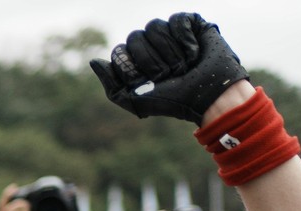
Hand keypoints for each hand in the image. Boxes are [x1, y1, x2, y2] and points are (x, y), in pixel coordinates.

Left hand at [89, 13, 248, 123]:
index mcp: (135, 60)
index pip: (119, 51)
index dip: (133, 68)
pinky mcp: (190, 23)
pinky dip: (185, 40)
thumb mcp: (134, 99)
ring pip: (155, 26)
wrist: (206, 97)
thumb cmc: (172, 100)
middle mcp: (150, 44)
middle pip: (134, 36)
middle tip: (169, 75)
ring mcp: (169, 33)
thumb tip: (94, 61)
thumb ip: (111, 84)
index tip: (148, 82)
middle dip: (152, 61)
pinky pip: (176, 20)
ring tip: (183, 66)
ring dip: (170, 53)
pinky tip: (194, 53)